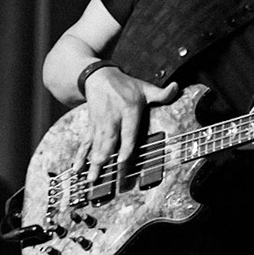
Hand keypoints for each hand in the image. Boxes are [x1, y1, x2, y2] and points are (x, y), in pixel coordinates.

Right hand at [78, 65, 179, 185]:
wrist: (98, 76)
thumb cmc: (125, 85)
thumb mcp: (144, 87)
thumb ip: (161, 93)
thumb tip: (176, 88)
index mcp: (128, 110)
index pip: (128, 131)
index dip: (125, 146)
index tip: (122, 160)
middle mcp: (113, 118)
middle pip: (109, 140)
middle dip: (104, 157)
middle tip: (100, 172)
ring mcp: (100, 123)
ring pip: (96, 144)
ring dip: (92, 161)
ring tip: (91, 177)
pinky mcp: (91, 126)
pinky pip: (85, 142)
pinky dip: (80, 155)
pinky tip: (77, 168)